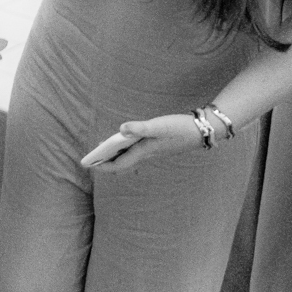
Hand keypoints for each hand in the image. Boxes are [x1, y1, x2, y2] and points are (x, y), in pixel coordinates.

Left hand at [92, 115, 206, 172]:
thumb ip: (140, 128)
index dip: (103, 166)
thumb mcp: (159, 126)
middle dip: (106, 162)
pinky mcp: (159, 145)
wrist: (203, 131)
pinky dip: (126, 149)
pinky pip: (137, 151)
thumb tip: (121, 129)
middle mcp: (147, 154)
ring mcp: (154, 150)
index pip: (119, 163)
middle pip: (122, 162)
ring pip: (130, 157)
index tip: (89, 165)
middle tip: (91, 160)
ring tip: (102, 151)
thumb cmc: (180, 128)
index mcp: (144, 151)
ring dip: (116, 156)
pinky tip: (124, 142)